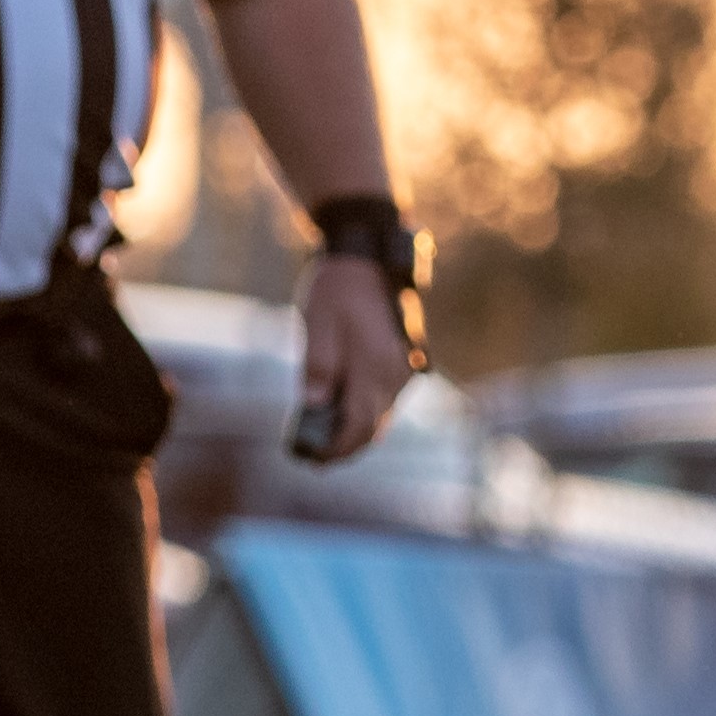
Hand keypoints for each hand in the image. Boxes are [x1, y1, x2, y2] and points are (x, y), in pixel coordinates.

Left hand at [297, 257, 413, 460]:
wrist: (367, 255)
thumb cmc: (338, 288)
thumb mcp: (317, 326)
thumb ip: (317, 368)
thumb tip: (312, 405)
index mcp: (376, 367)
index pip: (359, 424)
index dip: (336, 448)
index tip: (311, 459)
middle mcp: (397, 374)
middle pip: (374, 425)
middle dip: (345, 445)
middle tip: (313, 459)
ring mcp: (404, 368)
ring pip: (380, 414)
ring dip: (355, 430)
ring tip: (321, 440)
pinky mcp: (402, 361)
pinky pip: (384, 398)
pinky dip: (363, 411)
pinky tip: (339, 413)